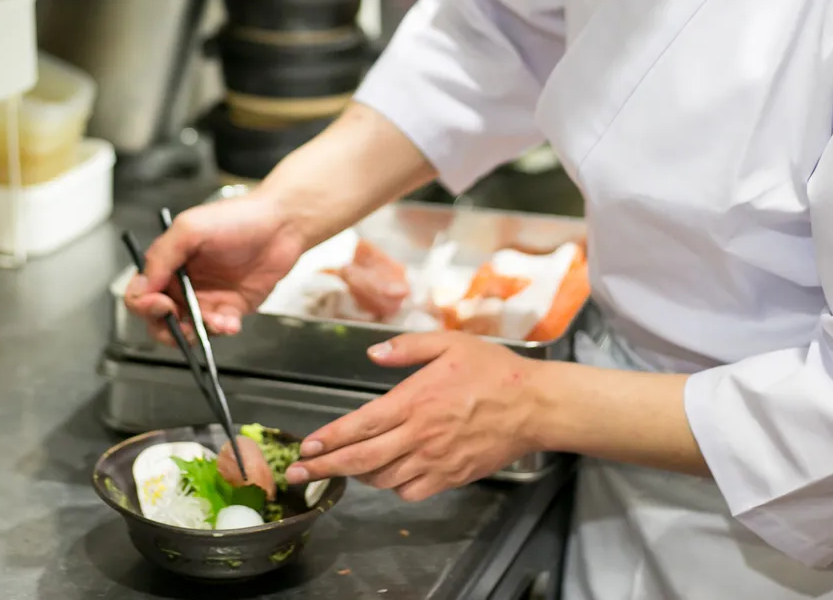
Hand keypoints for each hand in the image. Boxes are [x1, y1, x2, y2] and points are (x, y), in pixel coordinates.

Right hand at [124, 191, 305, 345]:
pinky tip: (231, 321)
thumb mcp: (190, 229)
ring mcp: (205, 298)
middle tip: (184, 324)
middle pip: (158, 319)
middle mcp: (182, 283)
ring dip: (197, 332)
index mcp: (167, 263)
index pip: (140, 293)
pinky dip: (221, 330)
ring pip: (187, 330)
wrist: (281, 225)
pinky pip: (217, 329)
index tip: (161, 304)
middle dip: (167, 328)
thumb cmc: (237, 218)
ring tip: (217, 321)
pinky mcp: (229, 309)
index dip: (144, 305)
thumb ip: (162, 256)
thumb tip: (141, 287)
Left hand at [285, 332, 544, 500]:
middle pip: (361, 459)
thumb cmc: (492, 371)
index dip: (328, 439)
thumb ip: (407, 347)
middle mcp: (419, 435)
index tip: (305, 448)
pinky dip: (393, 485)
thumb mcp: (449, 343)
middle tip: (298, 474)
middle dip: (325, 468)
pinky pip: (410, 491)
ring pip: (382, 478)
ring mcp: (435, 460)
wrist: (534, 406)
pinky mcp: (450, 477)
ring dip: (358, 474)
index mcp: (414, 400)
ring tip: (345, 465)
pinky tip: (390, 472)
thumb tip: (372, 353)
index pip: (359, 425)